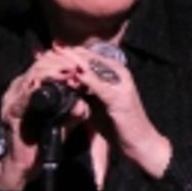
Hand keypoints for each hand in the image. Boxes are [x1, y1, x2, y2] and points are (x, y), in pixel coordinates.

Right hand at [0, 48, 91, 190]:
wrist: (24, 166)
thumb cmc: (41, 143)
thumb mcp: (64, 123)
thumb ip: (74, 111)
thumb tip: (84, 103)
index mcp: (30, 87)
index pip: (46, 64)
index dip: (64, 61)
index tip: (83, 63)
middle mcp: (19, 88)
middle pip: (40, 64)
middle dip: (61, 63)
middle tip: (79, 65)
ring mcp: (13, 98)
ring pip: (33, 74)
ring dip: (53, 71)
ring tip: (71, 71)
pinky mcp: (12, 111)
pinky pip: (26, 94)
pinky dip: (41, 87)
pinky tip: (54, 83)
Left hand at [53, 40, 171, 178]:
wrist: (140, 144)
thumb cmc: (119, 126)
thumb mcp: (98, 105)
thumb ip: (86, 92)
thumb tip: (67, 83)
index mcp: (115, 73)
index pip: (90, 57)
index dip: (71, 52)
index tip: (52, 48)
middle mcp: (119, 73)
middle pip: (90, 58)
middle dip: (69, 53)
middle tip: (50, 46)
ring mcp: (120, 84)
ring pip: (93, 67)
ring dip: (73, 61)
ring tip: (56, 55)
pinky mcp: (119, 97)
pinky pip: (98, 84)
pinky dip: (83, 79)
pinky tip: (70, 76)